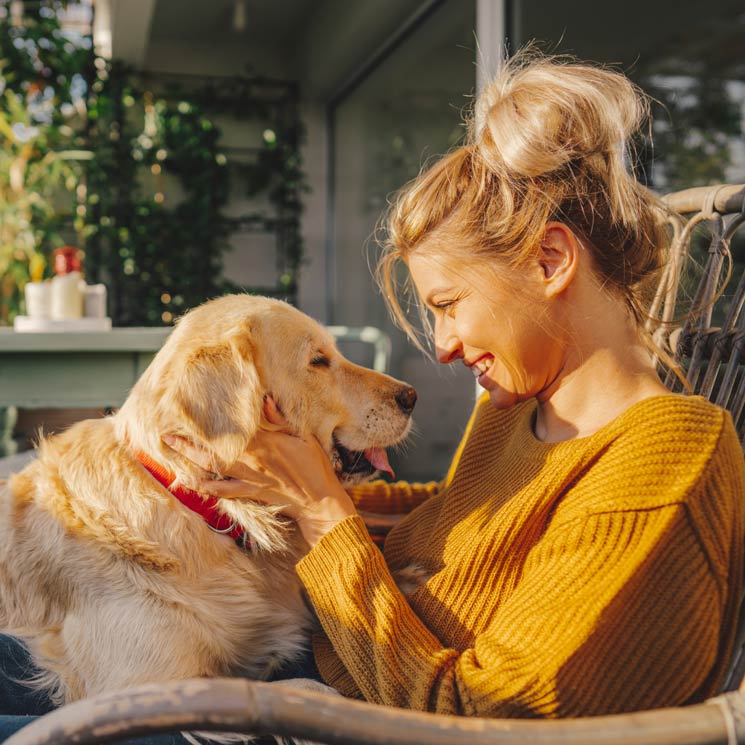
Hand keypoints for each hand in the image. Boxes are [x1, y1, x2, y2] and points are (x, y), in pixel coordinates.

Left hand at [162, 397, 356, 546]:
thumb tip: (265, 400)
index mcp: (264, 443)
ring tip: (173, 455)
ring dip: (191, 462)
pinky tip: (194, 484)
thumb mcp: (303, 437)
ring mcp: (248, 479)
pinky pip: (224, 492)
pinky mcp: (250, 493)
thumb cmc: (314, 466)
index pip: (231, 431)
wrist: (319, 500)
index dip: (210, 424)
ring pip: (213, 470)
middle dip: (188, 445)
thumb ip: (281, 419)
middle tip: (166, 436)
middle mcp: (250, 461)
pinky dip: (208, 489)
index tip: (192, 414)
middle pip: (213, 451)